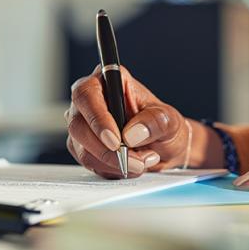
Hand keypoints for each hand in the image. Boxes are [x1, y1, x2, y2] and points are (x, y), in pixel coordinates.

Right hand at [65, 65, 196, 178]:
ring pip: (82, 148)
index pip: (87, 94)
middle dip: (107, 149)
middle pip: (78, 125)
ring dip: (113, 162)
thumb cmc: (164, 125)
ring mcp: (84, 124)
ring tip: (141, 161)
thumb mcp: (170, 120)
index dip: (97, 118)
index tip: (115, 140)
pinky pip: (89, 162)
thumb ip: (155, 122)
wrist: (164, 146)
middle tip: (135, 160)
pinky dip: (111, 168)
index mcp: (110, 81)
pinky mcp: (83, 146)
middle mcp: (91, 101)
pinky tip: (130, 165)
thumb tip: (132, 134)